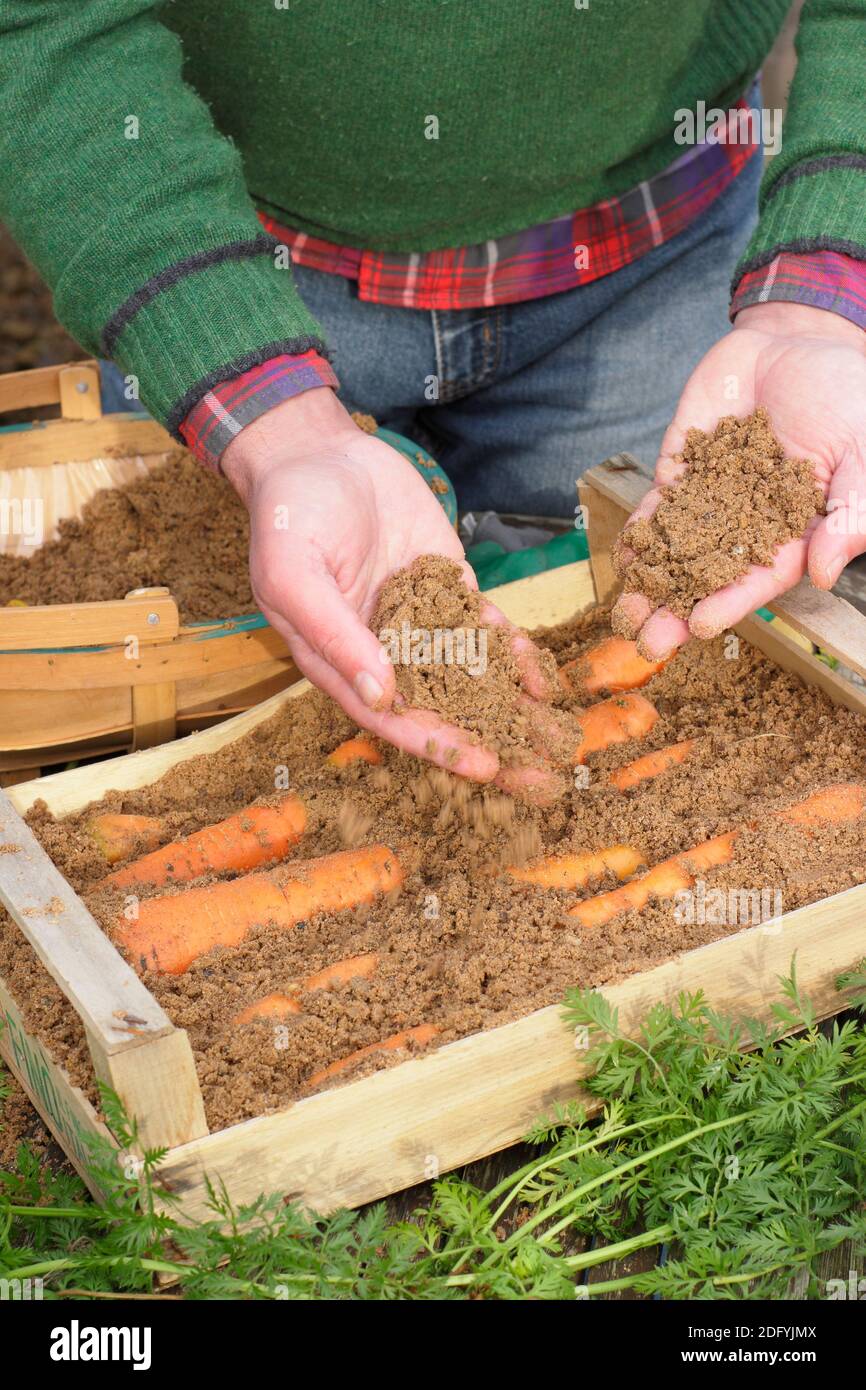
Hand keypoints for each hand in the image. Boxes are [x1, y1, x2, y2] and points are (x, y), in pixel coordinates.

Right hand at [223, 388, 563, 797]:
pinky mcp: (446, 586)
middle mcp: (381, 649)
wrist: (319, 451)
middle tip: (535, 772)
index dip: (436, 744)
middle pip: (438, 706)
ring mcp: (418, 618)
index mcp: (337, 659)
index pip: (391, 715)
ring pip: (469, 672)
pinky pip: (483, 626)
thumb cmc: (290, 515)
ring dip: (509, 705)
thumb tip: (379, 694)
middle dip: (487, 738)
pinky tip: (541, 673)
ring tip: (553, 736)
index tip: (481, 766)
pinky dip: (511, 650)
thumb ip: (334, 635)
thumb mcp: (295, 573)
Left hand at [614, 303, 865, 658]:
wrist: (799, 344)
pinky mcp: (682, 470)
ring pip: (676, 550)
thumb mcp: (864, 450)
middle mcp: (748, 525)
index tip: (700, 626)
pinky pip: (658, 507)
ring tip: (624, 613)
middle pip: (709, 576)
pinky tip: (624, 557)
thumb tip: (825, 574)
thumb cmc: (847, 397)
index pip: (760, 578)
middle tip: (647, 643)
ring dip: (649, 584)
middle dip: (676, 610)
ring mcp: (712, 499)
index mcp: (795, 531)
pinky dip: (640, 532)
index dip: (730, 603)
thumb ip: (849, 512)